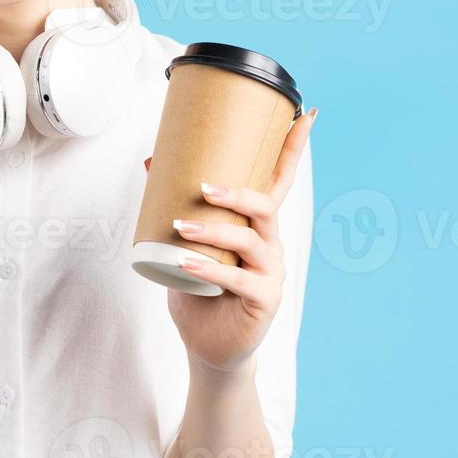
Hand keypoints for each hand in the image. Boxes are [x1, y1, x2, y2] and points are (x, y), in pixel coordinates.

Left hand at [158, 107, 317, 374]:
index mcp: (256, 225)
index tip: (306, 113)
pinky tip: (186, 263)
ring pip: (251, 239)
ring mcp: (271, 271)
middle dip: (239, 191)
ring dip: (215, 229)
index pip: (280, 180)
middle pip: (266, 204)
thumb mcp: (182, 244)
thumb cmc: (197, 290)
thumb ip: (173, 206)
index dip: (293, 148)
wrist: (207, 345)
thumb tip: (151, 161)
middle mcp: (270, 243)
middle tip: (203, 186)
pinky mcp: (264, 298)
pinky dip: (209, 268)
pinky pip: (237, 278)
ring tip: (181, 226)